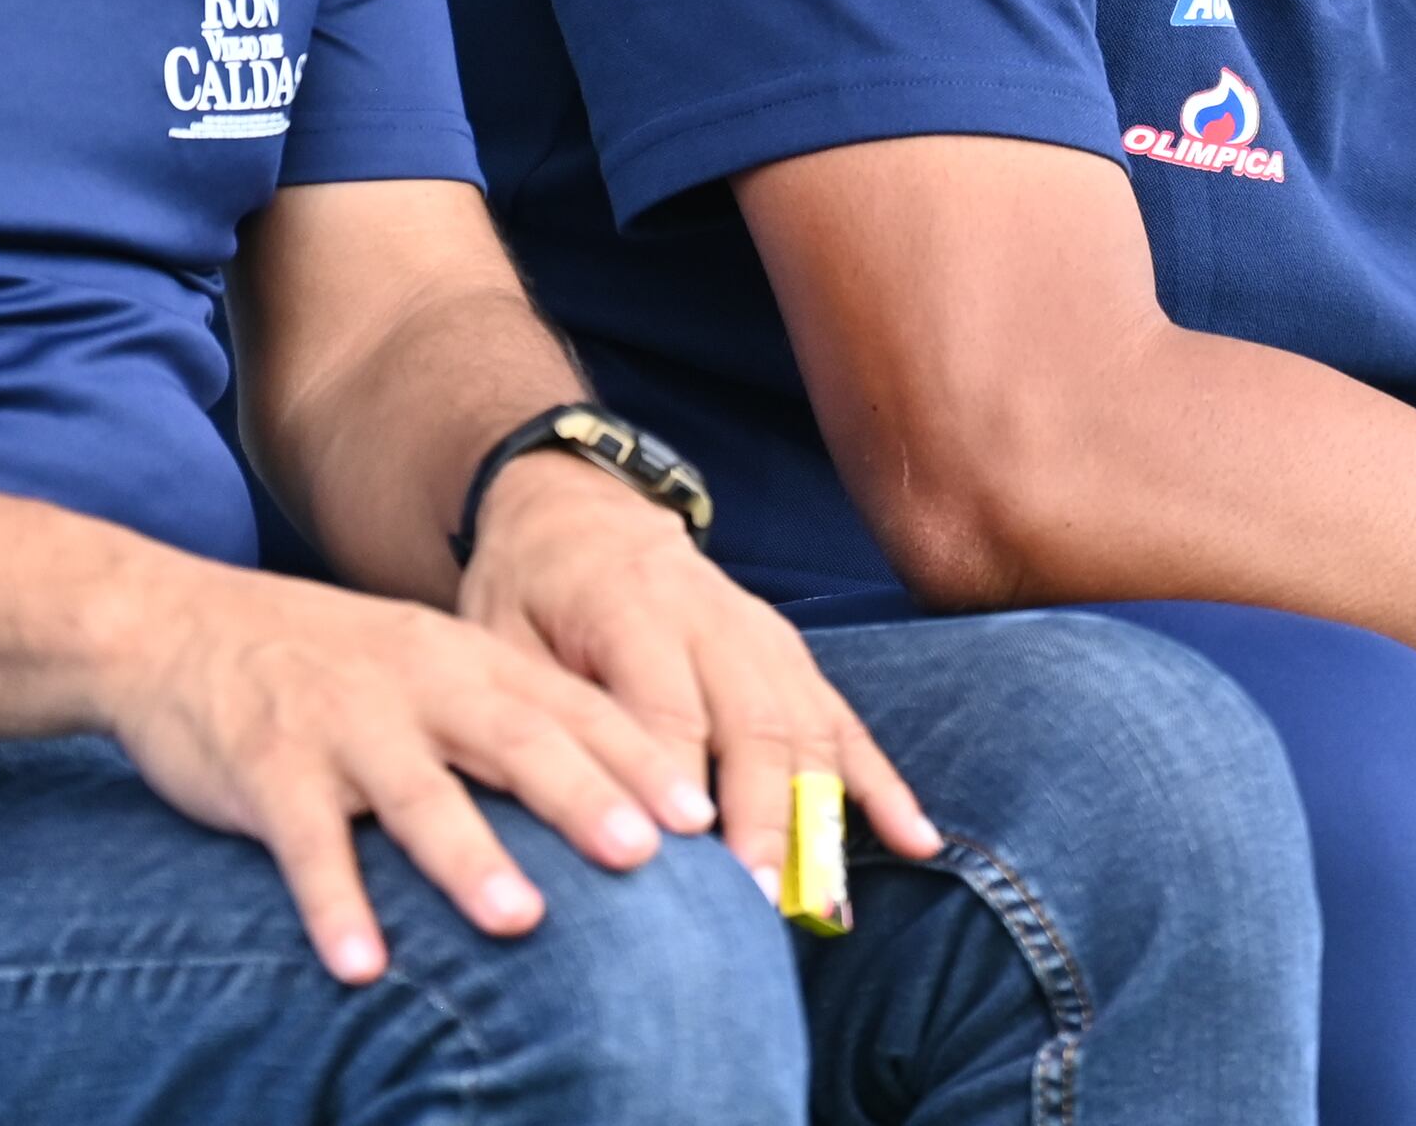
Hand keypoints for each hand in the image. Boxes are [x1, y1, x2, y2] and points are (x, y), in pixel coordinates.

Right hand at [83, 547, 714, 981]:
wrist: (176, 625)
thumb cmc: (326, 662)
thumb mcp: (425, 662)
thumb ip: (505, 714)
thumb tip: (616, 790)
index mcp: (464, 661)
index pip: (569, 707)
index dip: (637, 758)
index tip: (701, 813)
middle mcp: (415, 686)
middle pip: (514, 742)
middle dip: (582, 798)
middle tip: (645, 855)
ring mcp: (341, 727)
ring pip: (418, 796)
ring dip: (470, 859)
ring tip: (521, 920)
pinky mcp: (268, 771)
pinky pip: (306, 846)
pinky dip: (334, 906)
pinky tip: (362, 966)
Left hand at [457, 451, 941, 913]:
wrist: (579, 511)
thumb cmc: (527, 590)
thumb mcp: (500, 636)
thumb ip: (542, 714)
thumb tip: (574, 813)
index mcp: (630, 605)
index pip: (665, 705)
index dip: (681, 782)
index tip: (688, 860)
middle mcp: (712, 616)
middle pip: (752, 723)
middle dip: (762, 818)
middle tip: (759, 905)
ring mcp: (764, 635)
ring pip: (807, 726)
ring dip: (820, 815)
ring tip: (823, 904)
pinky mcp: (791, 656)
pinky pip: (845, 721)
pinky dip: (882, 783)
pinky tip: (915, 840)